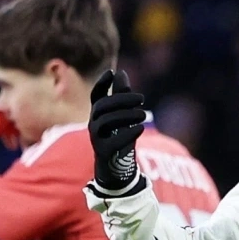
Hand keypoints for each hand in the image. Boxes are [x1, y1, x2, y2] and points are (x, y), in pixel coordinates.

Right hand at [88, 69, 145, 190]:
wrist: (114, 167)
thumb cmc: (119, 137)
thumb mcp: (122, 116)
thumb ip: (122, 96)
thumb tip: (120, 72)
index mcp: (98, 114)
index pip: (96, 96)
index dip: (101, 83)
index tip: (111, 72)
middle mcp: (94, 124)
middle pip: (102, 107)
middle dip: (121, 99)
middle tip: (142, 98)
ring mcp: (96, 138)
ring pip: (105, 122)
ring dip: (126, 115)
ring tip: (144, 114)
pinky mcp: (103, 152)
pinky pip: (112, 141)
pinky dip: (127, 133)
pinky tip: (140, 128)